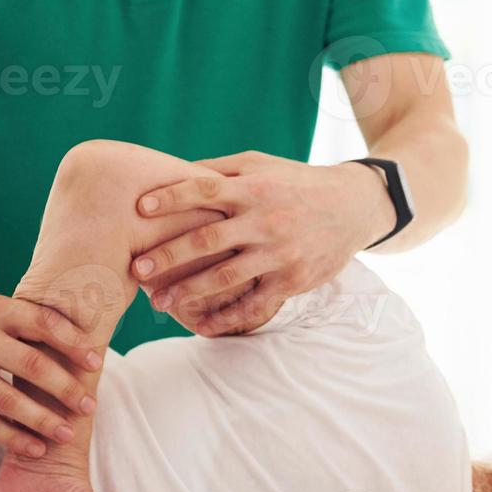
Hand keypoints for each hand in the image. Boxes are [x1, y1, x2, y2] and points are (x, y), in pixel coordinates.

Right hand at [0, 278, 101, 457]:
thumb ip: (19, 318)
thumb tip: (73, 335)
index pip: (41, 324)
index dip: (72, 343)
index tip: (96, 361)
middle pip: (29, 365)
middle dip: (65, 388)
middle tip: (90, 405)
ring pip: (7, 400)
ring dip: (42, 420)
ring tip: (67, 433)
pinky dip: (10, 437)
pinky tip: (34, 447)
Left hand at [128, 152, 393, 335]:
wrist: (353, 207)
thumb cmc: (296, 183)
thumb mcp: (262, 165)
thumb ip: (220, 170)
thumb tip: (172, 171)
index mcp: (254, 188)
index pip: (205, 190)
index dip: (172, 198)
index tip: (139, 207)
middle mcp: (265, 220)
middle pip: (208, 240)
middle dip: (169, 256)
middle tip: (137, 270)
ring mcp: (279, 253)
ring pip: (226, 277)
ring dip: (189, 291)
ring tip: (159, 303)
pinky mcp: (292, 280)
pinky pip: (254, 304)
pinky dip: (227, 318)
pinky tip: (202, 327)